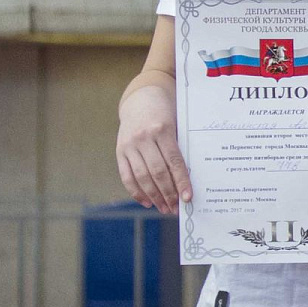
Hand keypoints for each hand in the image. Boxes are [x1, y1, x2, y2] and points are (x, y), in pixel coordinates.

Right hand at [116, 80, 190, 213]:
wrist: (141, 97)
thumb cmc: (167, 112)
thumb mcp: (177, 123)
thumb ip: (179, 147)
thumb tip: (188, 178)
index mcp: (162, 129)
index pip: (174, 162)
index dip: (181, 182)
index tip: (188, 198)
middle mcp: (143, 138)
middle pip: (157, 173)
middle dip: (168, 193)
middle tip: (176, 209)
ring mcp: (129, 145)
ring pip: (141, 177)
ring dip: (154, 196)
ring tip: (164, 208)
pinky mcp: (119, 151)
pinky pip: (127, 175)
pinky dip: (136, 191)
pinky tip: (147, 201)